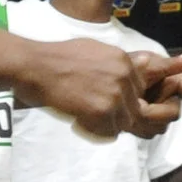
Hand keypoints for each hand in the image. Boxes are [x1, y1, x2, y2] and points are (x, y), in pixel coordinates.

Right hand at [13, 37, 181, 138]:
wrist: (33, 66)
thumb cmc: (57, 56)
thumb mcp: (94, 49)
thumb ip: (121, 61)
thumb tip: (148, 61)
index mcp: (123, 60)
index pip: (138, 89)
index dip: (122, 98)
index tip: (104, 99)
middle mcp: (123, 76)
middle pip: (133, 107)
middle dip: (117, 112)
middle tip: (94, 111)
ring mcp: (114, 94)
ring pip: (124, 121)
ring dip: (108, 123)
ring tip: (87, 116)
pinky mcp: (101, 110)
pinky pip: (110, 131)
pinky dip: (96, 131)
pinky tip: (80, 121)